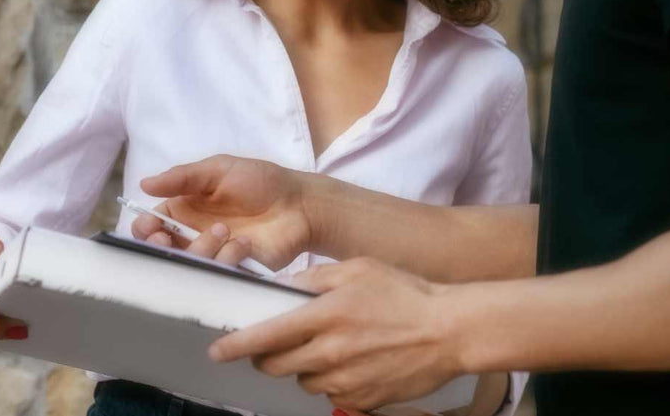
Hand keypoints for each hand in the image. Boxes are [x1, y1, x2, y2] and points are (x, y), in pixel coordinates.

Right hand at [137, 155, 313, 270]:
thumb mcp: (218, 170)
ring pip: (188, 267)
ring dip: (202, 248)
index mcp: (182, 213)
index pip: (149, 228)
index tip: (150, 227)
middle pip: (159, 255)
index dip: (143, 231)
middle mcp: (192, 238)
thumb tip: (144, 184)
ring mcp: (213, 257)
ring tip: (226, 230)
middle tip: (167, 240)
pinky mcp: (234, 273)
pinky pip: (218, 277)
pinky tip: (245, 244)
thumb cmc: (259, 182)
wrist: (298, 203)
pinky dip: (227, 260)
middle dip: (159, 249)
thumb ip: (183, 177)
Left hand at [208, 258, 464, 410]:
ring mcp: (346, 381)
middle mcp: (330, 352)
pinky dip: (335, 382)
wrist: (452, 331)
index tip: (217, 351)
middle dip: (269, 356)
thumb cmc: (406, 293)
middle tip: (281, 342)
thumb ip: (313, 279)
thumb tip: (280, 290)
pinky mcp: (362, 401)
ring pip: (303, 381)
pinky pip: (332, 396)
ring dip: (306, 367)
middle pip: (275, 366)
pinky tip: (357, 363)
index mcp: (326, 316)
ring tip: (334, 348)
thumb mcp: (358, 269)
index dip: (235, 346)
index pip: (265, 336)